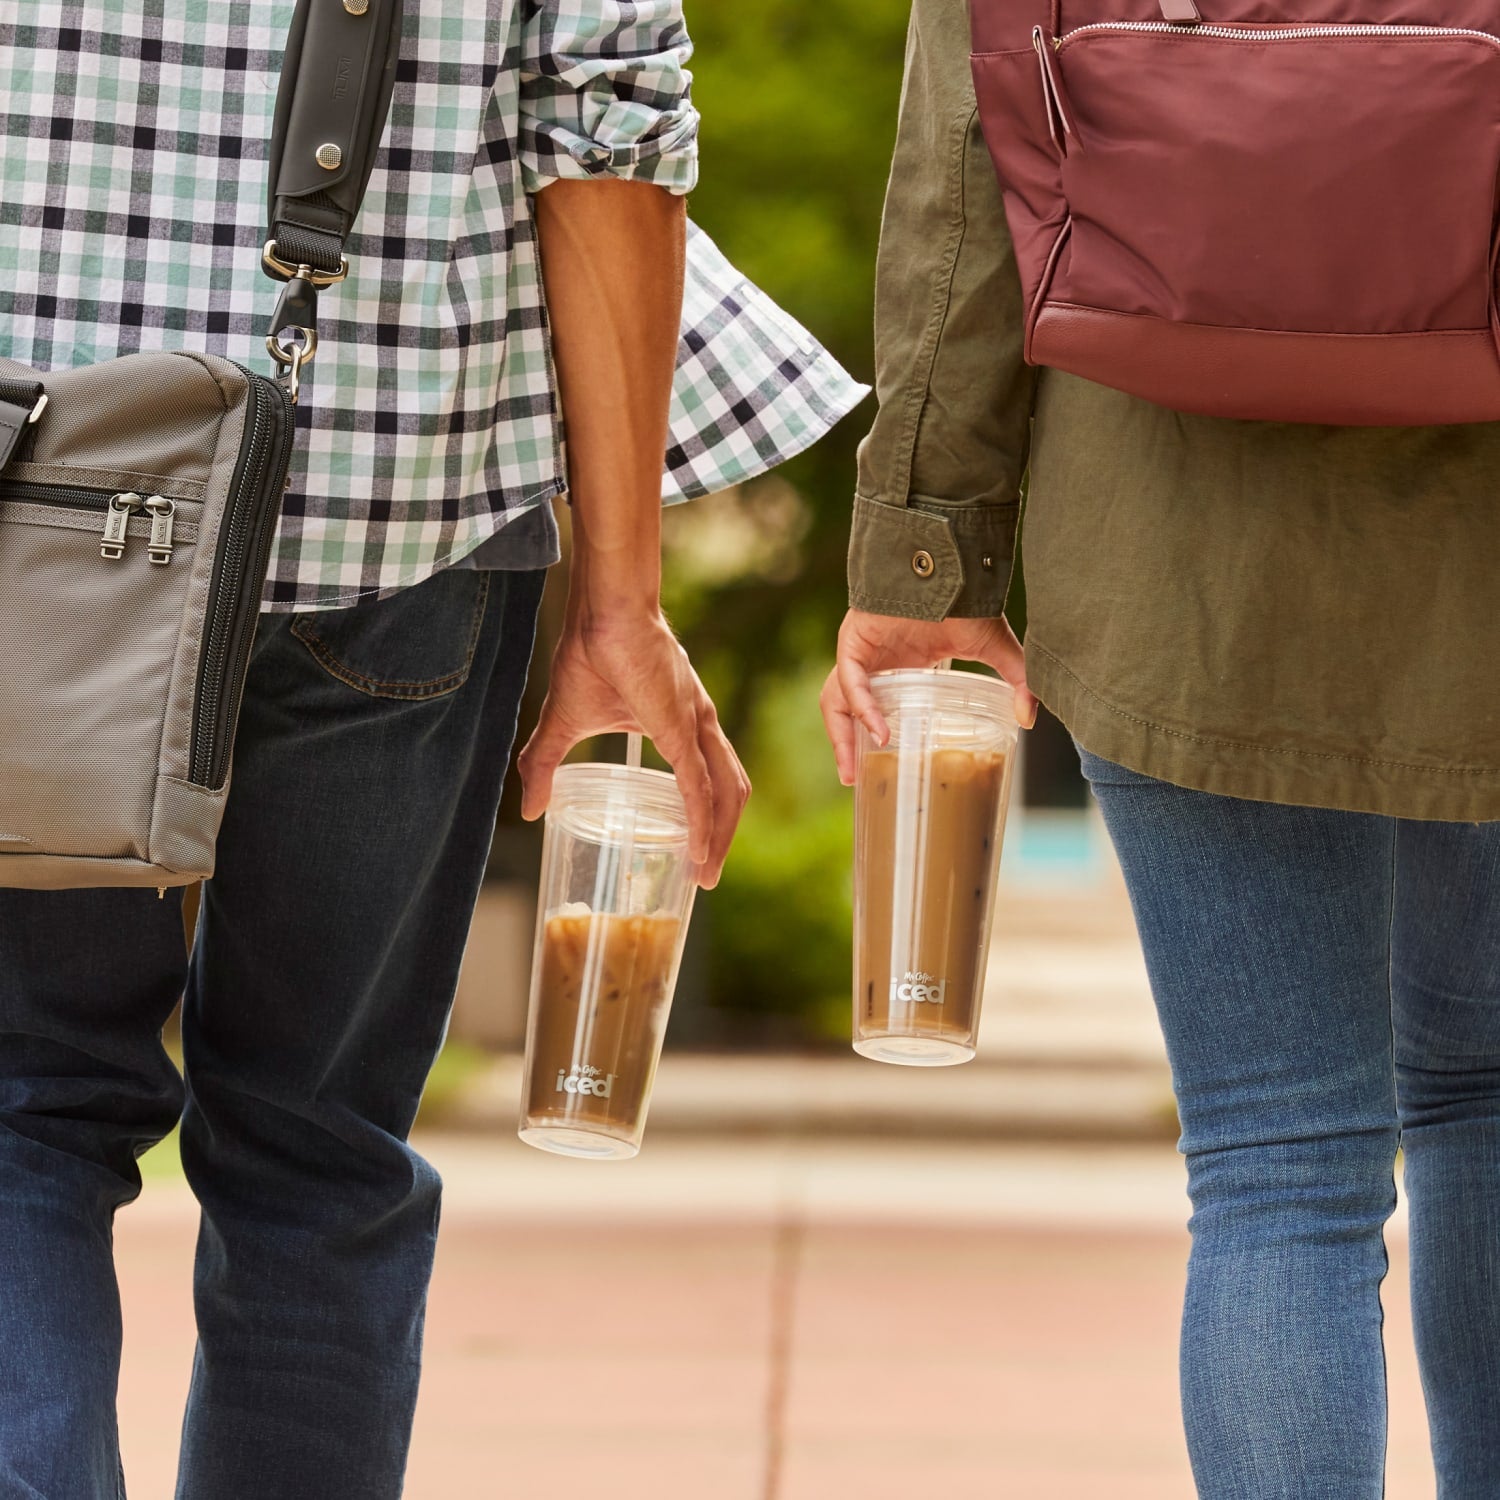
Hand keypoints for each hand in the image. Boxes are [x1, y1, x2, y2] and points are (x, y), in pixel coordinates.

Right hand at [517, 610, 750, 887]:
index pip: (708, 778)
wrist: (602, 610)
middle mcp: (700, 725)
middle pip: (728, 792)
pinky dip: (705, 822)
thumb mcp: (564, 723)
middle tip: (705, 878)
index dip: (706, 817)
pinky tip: (701, 852)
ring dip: (721, 838)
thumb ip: (543, 766)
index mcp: (681, 723)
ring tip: (705, 874)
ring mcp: (696, 725)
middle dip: (722, 839)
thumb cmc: (589, 653)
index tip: (693, 856)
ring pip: (726, 793)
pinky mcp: (683, 727)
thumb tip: (529, 811)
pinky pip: (703, 785)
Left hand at [820, 610, 1037, 785]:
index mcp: (897, 665)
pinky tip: (878, 731)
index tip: (876, 769)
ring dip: (840, 735)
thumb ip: (1014, 680)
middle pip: (845, 708)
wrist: (952, 563)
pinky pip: (850, 680)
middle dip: (844, 745)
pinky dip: (862, 707)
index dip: (869, 737)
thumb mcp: (994, 649)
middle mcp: (873, 661)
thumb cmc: (967, 598)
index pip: (871, 706)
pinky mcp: (854, 639)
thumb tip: (1029, 718)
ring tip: (851, 770)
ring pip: (837, 699)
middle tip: (851, 780)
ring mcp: (860, 650)